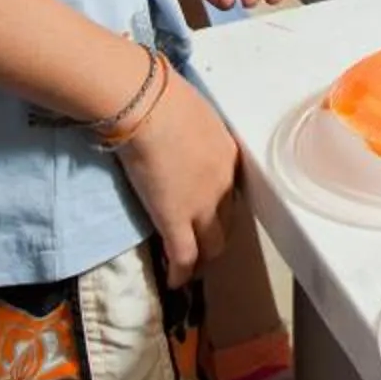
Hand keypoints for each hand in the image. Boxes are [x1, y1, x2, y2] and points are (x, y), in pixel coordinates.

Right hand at [116, 68, 237, 284]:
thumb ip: (190, 130)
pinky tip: (175, 281)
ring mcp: (201, 205)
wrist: (150, 107)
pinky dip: (180, 272)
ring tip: (191, 267)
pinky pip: (183, 256)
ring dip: (202, 257)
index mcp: (228, 155)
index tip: (210, 211)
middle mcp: (222, 184)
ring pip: (211, 244)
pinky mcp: (175, 220)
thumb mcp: (191, 112)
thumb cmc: (165, 97)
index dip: (220, 204)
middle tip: (203, 244)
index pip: (230, 190)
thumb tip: (174, 129)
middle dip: (217, 234)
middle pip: (227, 220)